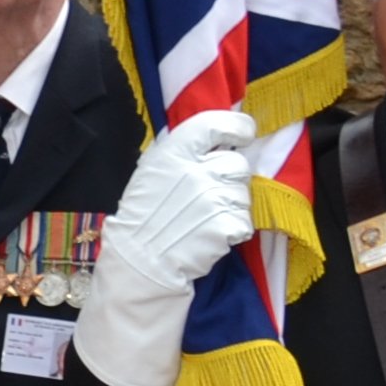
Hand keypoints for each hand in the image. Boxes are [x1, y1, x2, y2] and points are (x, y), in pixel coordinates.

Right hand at [73, 109, 258, 385]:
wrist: (140, 261)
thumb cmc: (143, 215)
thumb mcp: (152, 171)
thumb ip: (182, 153)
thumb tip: (217, 138)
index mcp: (175, 150)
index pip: (219, 123)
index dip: (237, 128)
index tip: (241, 136)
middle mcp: (198, 169)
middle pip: (238, 163)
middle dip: (230, 178)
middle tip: (209, 194)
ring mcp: (215, 197)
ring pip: (245, 192)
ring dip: (231, 204)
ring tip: (205, 218)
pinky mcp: (228, 224)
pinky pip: (245, 220)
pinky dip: (233, 228)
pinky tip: (210, 234)